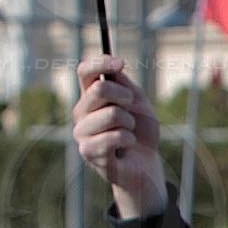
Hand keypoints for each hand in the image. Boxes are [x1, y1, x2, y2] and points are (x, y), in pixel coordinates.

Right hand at [74, 56, 164, 216]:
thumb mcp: (138, 102)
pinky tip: (127, 146)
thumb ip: (124, 85)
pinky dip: (129, 139)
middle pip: (99, 89)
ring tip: (129, 132)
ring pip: (111, 114)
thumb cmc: (140, 131)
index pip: (85, 71)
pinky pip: (115, 136)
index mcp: (90, 96)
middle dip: (125, 97)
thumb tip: (114, 70)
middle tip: (132, 109)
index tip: (121, 63)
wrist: (146, 163)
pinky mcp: (88, 152)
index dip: (100, 63)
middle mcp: (81, 112)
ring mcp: (82, 133)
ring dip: (130, 122)